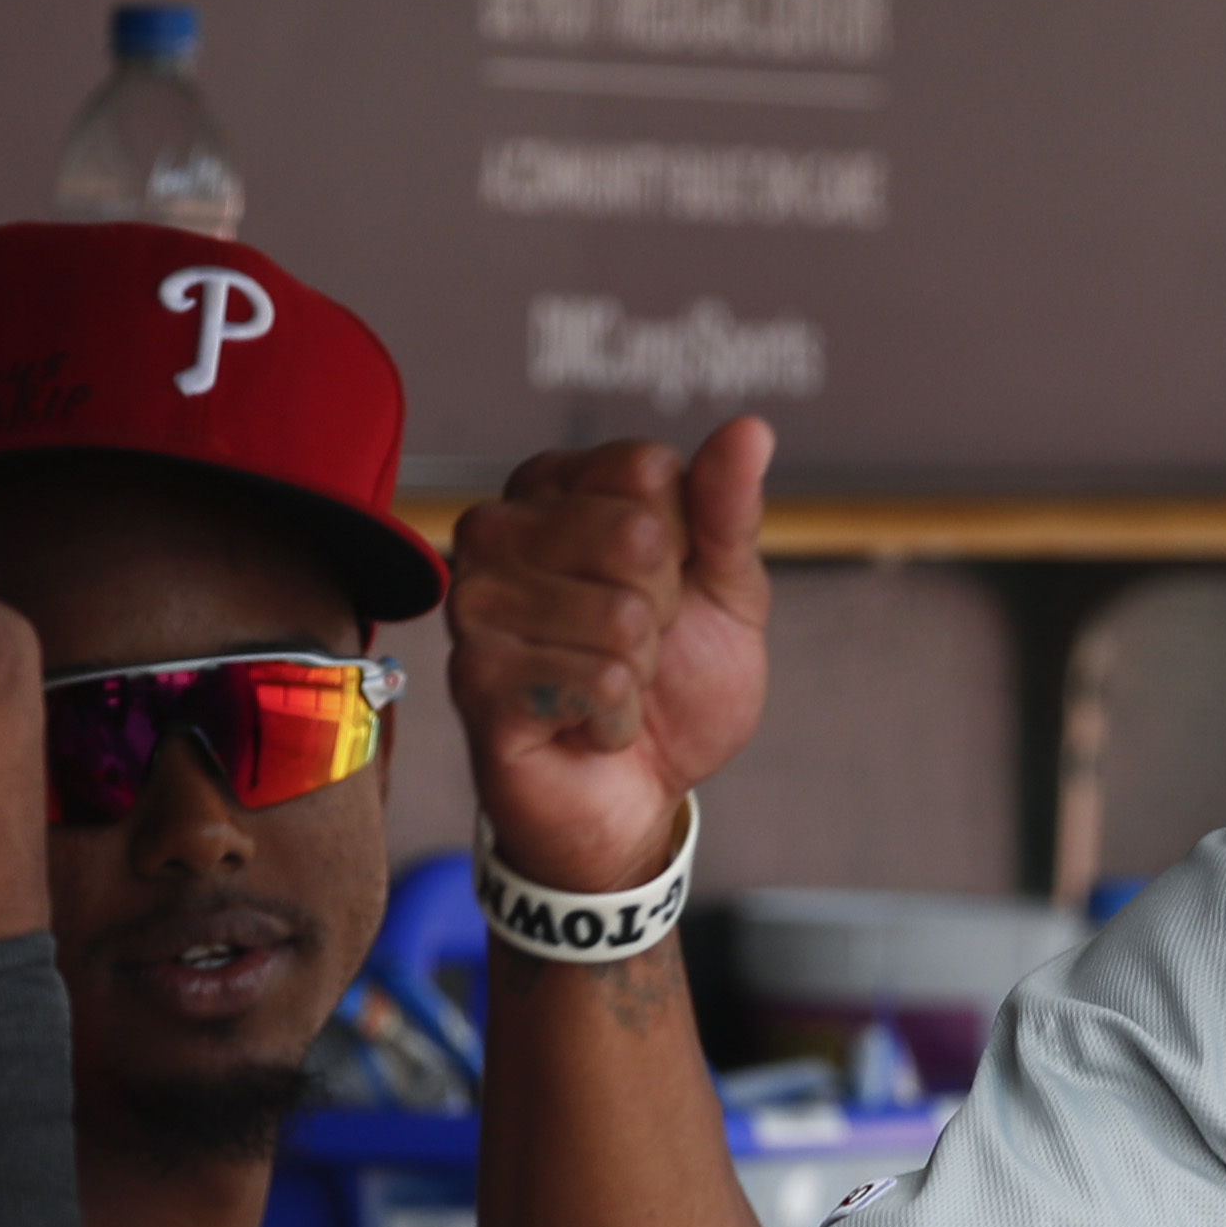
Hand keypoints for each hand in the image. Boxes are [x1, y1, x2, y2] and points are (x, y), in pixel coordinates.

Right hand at [445, 417, 773, 892]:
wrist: (636, 797)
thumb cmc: (674, 686)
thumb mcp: (727, 592)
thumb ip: (729, 511)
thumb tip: (750, 429)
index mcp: (554, 487)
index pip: (648, 469)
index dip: (683, 543)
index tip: (662, 588)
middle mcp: (497, 531)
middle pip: (634, 538)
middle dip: (662, 612)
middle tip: (634, 648)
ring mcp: (475, 605)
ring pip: (620, 617)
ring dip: (639, 673)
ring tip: (607, 687)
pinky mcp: (475, 679)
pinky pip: (597, 682)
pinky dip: (617, 719)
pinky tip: (584, 726)